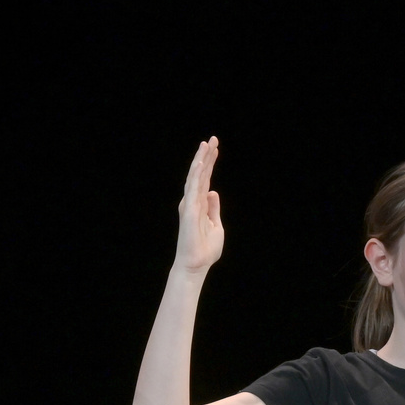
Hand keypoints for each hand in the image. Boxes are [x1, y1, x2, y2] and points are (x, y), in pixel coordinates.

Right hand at [174, 137, 224, 274]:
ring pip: (195, 177)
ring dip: (201, 160)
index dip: (210, 164)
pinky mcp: (189, 210)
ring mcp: (190, 204)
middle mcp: (193, 201)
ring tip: (206, 144)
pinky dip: (196, 175)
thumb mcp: (216, 225)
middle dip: (206, 156)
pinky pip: (192, 189)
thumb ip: (213, 208)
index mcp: (200, 204)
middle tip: (212, 139)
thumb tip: (213, 192)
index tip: (215, 148)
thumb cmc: (206, 249)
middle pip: (200, 175)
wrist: (197, 264)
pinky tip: (200, 163)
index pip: (205, 179)